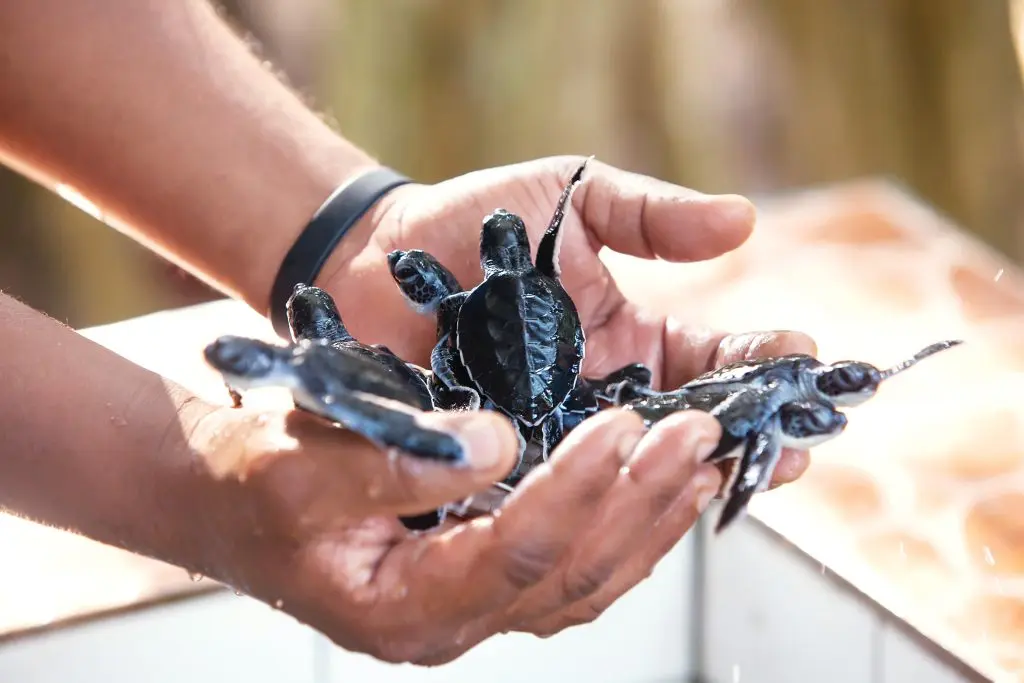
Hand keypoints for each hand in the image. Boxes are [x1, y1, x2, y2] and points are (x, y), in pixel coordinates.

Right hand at [187, 398, 724, 664]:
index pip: (515, 554)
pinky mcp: (481, 570)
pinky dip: (625, 522)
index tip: (622, 425)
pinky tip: (659, 484)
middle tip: (700, 437)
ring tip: (704, 460)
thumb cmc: (244, 481)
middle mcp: (448, 618)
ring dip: (651, 516)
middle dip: (643, 502)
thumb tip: (499, 445)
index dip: (575, 489)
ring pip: (585, 577)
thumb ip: (394, 462)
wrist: (216, 492)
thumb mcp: (299, 467)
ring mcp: (470, 601)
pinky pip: (573, 562)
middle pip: (571, 575)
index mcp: (402, 604)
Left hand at [321, 155, 815, 485]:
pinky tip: (630, 501)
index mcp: (630, 340)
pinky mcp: (499, 460)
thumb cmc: (474, 222)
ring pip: (630, 472)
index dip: (762, 365)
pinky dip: (594, 498)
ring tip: (732, 473)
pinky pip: (553, 488)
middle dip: (746, 437)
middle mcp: (602, 399)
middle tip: (795, 447)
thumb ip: (650, 217)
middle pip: (689, 430)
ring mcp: (553, 435)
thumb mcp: (573, 199)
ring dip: (683, 476)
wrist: (374, 253)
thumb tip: (744, 222)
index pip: (713, 361)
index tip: (804, 365)